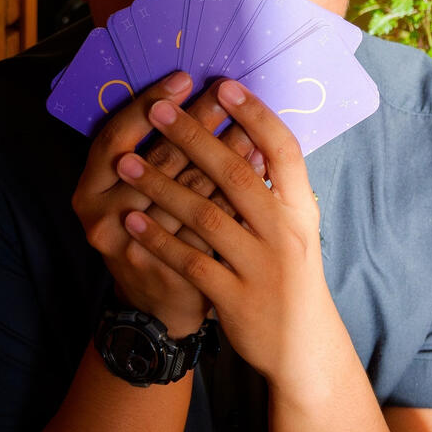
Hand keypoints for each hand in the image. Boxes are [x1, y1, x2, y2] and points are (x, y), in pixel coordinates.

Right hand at [72, 72, 261, 337]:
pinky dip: (235, 196)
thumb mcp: (132, 190)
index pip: (115, 135)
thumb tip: (194, 95)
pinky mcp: (164, 269)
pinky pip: (207, 224)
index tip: (182, 79)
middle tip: (224, 94)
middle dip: (194, 124)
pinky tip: (258, 174)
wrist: (157, 303)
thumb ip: (150, 150)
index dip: (147, 104)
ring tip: (250, 127)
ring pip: (185, 192)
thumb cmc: (150, 228)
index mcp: (88, 188)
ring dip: (222, 156)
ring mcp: (129, 247)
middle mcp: (99, 217)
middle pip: (155, 160)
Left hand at [114, 79, 337, 394]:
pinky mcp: (237, 299)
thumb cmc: (290, 273)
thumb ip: (273, 185)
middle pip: (236, 174)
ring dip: (162, 185)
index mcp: (301, 209)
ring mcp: (262, 267)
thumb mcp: (294, 227)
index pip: (284, 150)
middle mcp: (286, 233)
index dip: (256, 115)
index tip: (225, 85)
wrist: (303, 346)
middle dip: (193, 136)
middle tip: (159, 108)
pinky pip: (190, 262)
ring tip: (127, 162)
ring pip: (206, 216)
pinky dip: (159, 239)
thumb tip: (244, 132)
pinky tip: (132, 219)